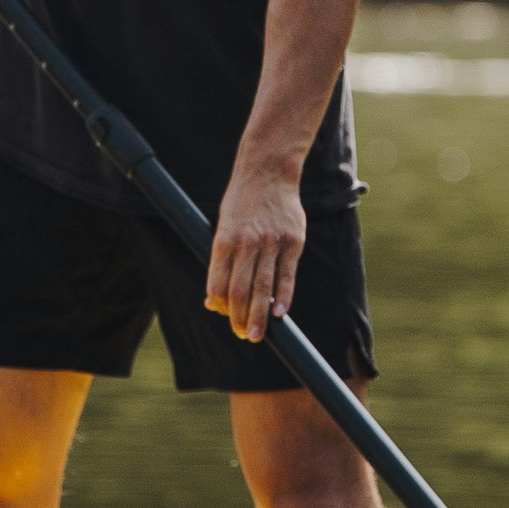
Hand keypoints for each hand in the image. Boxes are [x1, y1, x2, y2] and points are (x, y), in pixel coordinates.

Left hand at [207, 157, 305, 343]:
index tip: (224, 316)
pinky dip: (284, 296)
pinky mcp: (293, 241)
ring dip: (260, 315)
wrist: (268, 173)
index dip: (220, 304)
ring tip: (257, 335)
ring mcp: (272, 242)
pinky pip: (287, 274)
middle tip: (243, 334)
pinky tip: (280, 313)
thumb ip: (220, 260)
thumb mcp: (222, 226)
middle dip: (240, 317)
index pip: (219, 282)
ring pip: (264, 286)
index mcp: (224, 239)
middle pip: (241, 290)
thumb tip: (215, 299)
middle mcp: (247, 243)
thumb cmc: (241, 204)